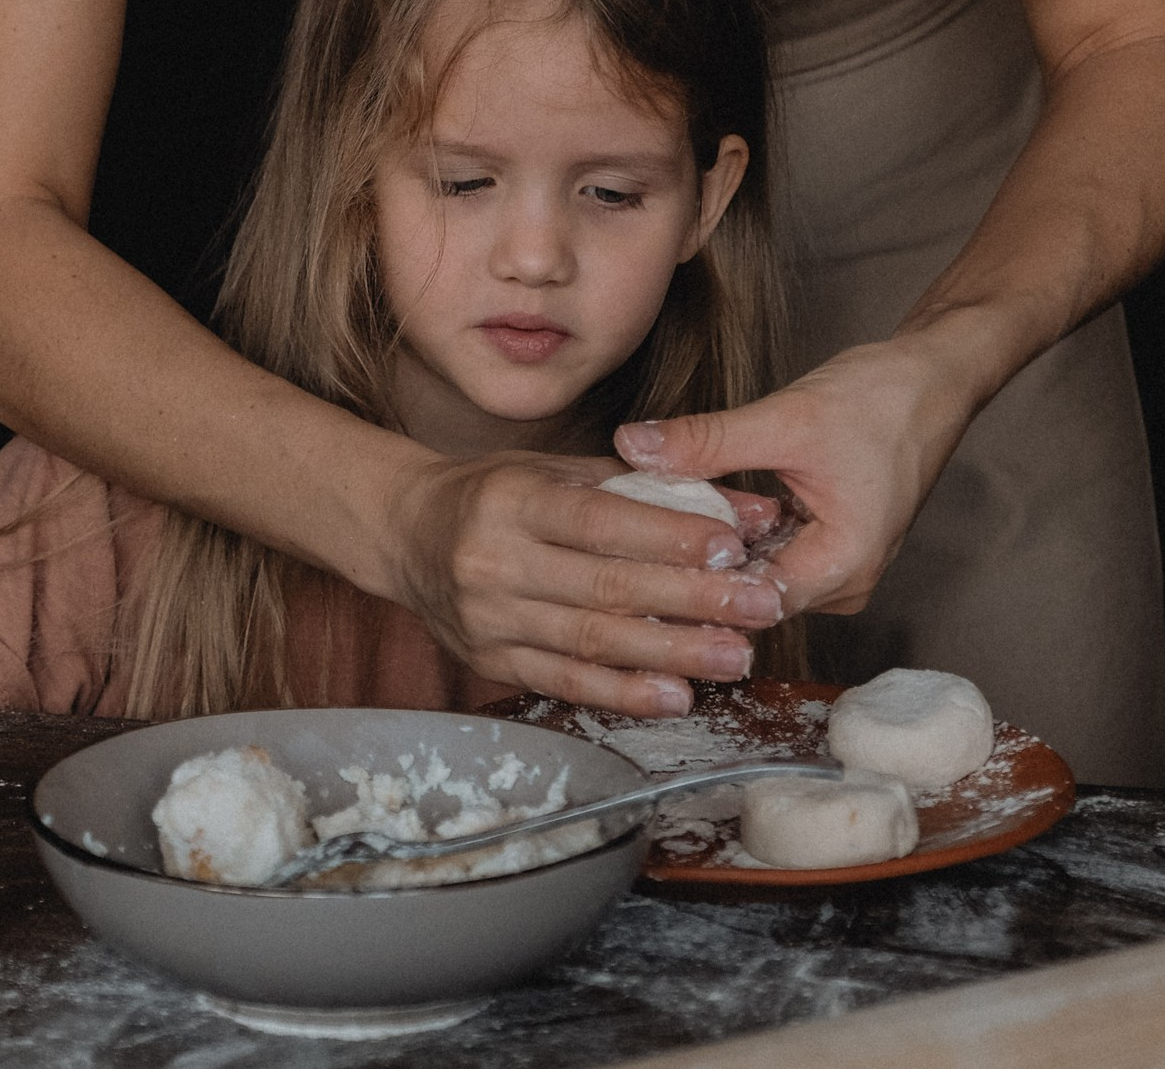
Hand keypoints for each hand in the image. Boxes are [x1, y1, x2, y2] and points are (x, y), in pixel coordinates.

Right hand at [379, 451, 789, 716]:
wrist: (406, 534)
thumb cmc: (493, 495)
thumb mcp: (553, 471)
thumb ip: (644, 487)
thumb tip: (741, 506)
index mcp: (512, 501)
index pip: (600, 521)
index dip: (668, 536)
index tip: (731, 546)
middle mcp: (494, 561)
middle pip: (605, 587)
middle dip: (692, 599)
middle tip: (758, 606)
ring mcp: (489, 618)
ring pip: (591, 641)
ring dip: (671, 653)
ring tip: (734, 656)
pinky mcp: (489, 661)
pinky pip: (565, 681)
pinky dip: (623, 692)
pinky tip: (675, 694)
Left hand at [614, 338, 978, 616]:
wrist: (933, 379)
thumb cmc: (882, 400)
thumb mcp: (784, 419)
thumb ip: (707, 441)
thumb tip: (633, 446)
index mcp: (843, 566)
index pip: (748, 604)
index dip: (685, 588)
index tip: (626, 568)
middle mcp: (841, 582)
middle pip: (747, 595)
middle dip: (686, 570)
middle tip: (616, 549)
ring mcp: (833, 566)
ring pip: (752, 573)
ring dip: (703, 551)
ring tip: (637, 530)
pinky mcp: (822, 544)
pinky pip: (765, 551)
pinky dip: (728, 533)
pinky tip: (682, 512)